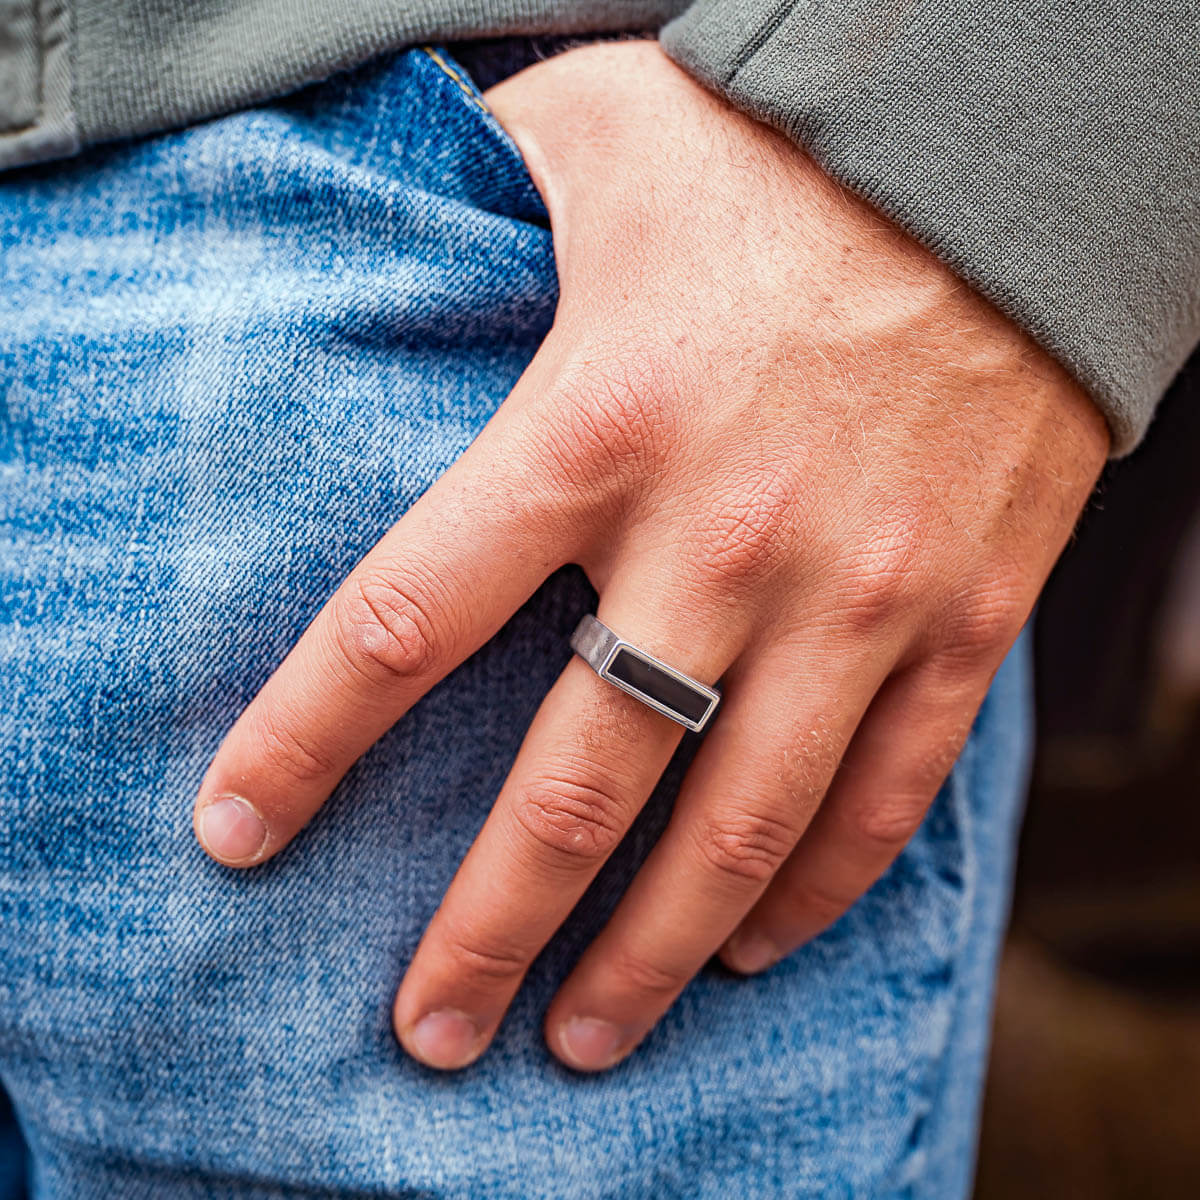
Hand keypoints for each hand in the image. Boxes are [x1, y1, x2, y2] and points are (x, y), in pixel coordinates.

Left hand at [192, 40, 1108, 1071]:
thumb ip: (479, 190)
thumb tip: (398, 210)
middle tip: (433, 1030)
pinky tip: (750, 944)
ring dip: (652, 956)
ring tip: (587, 1038)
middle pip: (578, 785)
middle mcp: (718, 538)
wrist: (1007, 172)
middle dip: (491, 928)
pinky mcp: (960, 617)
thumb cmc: (781, 159)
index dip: (305, 744)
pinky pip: (881, 795)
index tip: (239, 831)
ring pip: (739, 831)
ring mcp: (853, 594)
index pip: (407, 622)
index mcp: (595, 427)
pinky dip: (812, 892)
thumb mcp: (599, 144)